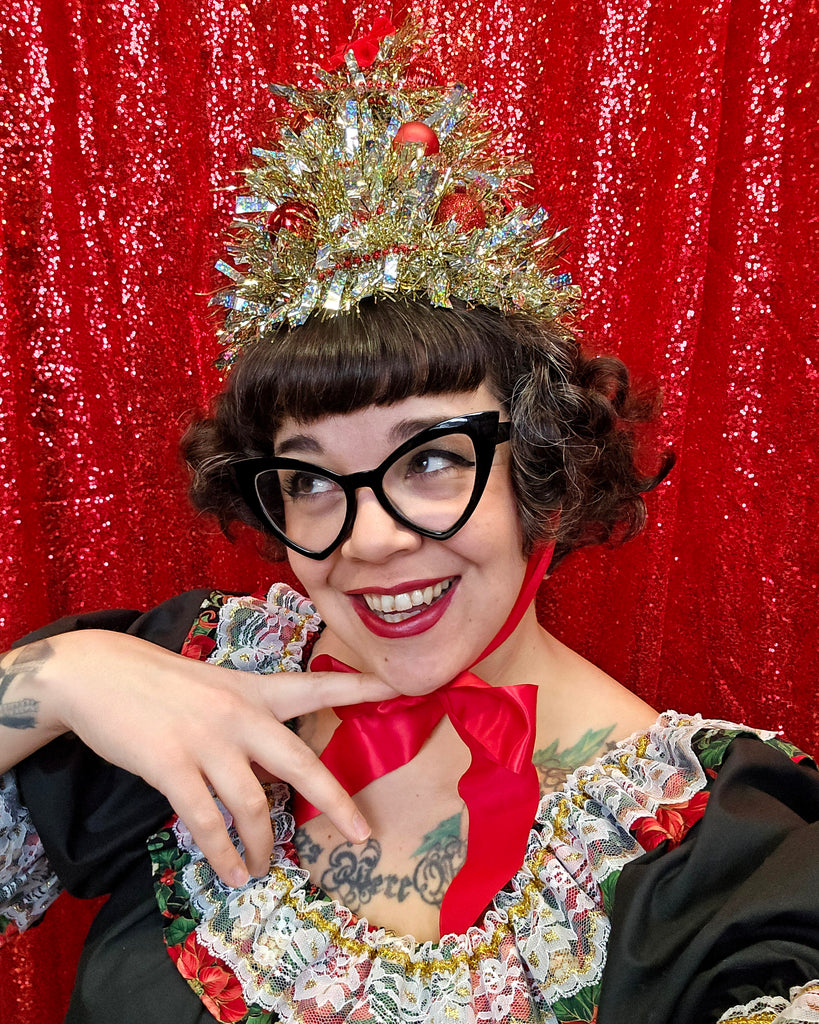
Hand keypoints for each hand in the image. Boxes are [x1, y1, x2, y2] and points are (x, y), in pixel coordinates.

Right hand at [5, 630, 393, 886]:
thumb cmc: (160, 683)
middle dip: (336, 801)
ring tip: (264, 869)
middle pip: (299, 761)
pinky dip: (222, 853)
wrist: (96, 672)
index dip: (357, 687)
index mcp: (253, 690)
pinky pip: (206, 821)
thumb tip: (272, 774)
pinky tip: (231, 872)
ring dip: (263, 845)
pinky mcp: (170, 765)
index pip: (315, 686)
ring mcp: (206, 739)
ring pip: (252, 805)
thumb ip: (248, 724)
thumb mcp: (215, 688)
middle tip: (362, 834)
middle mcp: (238, 713)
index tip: (397, 688)